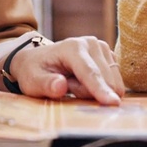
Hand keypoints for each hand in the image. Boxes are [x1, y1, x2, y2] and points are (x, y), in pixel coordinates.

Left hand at [5, 36, 122, 104]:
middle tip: (67, 86)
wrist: (36, 61)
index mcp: (72, 47)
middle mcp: (91, 43)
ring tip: (74, 83)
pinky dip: (100, 87)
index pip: (90, 72)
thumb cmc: (34, 72)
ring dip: (94, 91)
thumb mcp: (32, 82)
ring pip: (112, 82)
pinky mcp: (109, 57)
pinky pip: (114, 82)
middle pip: (104, 80)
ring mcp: (102, 48)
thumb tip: (60, 86)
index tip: (113, 103)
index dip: (100, 89)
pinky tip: (84, 82)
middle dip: (88, 93)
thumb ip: (46, 85)